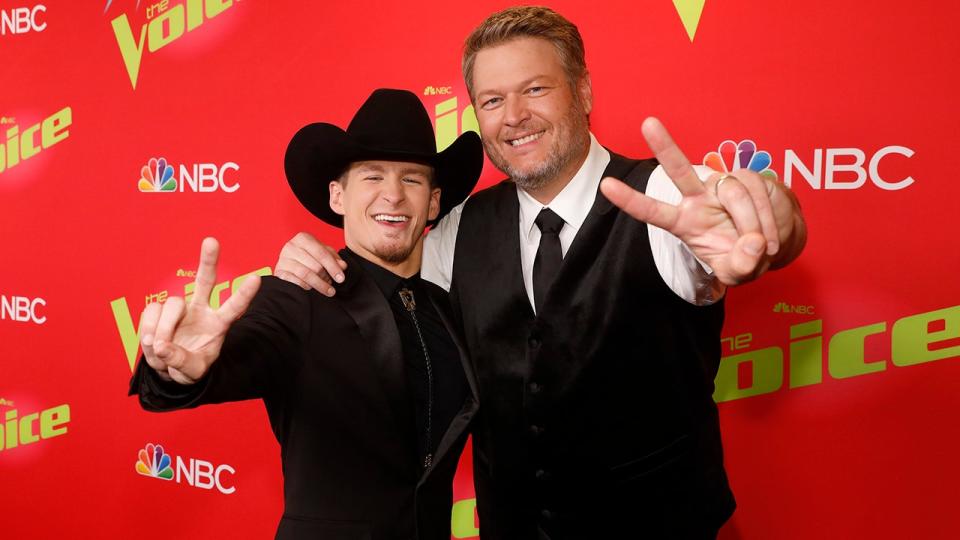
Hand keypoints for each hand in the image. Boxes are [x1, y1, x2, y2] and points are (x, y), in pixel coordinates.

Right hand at [137, 238, 260, 383]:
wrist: (169, 367)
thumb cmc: (189, 367)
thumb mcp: (192, 372)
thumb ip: (180, 362)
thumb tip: (163, 347)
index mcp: (219, 324)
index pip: (234, 307)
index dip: (244, 294)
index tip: (256, 278)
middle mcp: (201, 310)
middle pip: (206, 280)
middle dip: (208, 260)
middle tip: (211, 241)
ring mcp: (180, 308)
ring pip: (171, 305)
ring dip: (162, 329)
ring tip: (160, 349)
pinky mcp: (160, 309)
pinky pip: (151, 311)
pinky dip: (148, 329)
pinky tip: (152, 342)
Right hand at [274, 232, 346, 295]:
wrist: (288, 264)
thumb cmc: (308, 257)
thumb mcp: (322, 253)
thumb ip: (334, 258)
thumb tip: (342, 266)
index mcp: (303, 238)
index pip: (322, 253)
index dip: (333, 267)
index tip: (341, 279)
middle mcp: (291, 246)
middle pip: (315, 266)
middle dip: (326, 277)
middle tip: (332, 284)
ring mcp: (283, 259)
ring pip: (306, 274)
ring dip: (319, 284)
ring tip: (327, 290)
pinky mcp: (278, 272)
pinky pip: (295, 282)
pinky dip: (306, 287)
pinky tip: (311, 288)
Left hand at [600, 117, 805, 285]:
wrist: (773, 244)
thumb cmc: (744, 258)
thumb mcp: (737, 272)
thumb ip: (739, 266)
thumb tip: (752, 244)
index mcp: (684, 221)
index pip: (652, 211)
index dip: (631, 200)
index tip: (606, 185)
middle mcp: (698, 198)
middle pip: (678, 171)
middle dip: (664, 146)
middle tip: (648, 123)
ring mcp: (723, 186)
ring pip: (733, 193)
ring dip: (751, 224)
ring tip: (762, 248)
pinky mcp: (748, 179)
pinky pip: (757, 193)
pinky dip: (767, 220)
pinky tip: (770, 239)